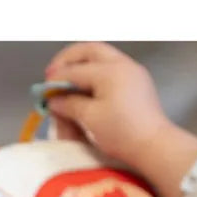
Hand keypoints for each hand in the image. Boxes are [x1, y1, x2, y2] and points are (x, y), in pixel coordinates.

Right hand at [45, 42, 196, 196]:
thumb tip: (54, 100)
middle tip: (52, 73)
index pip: (75, 71)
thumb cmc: (121, 132)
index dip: (56, 80)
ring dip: (82, 63)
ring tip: (67, 79)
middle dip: (68, 59)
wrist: (155, 145)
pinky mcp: (137, 81)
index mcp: (109, 71)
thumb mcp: (91, 119)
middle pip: (90, 50)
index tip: (42, 90)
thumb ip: (70, 105)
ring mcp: (132, 71)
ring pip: (102, 55)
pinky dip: (94, 71)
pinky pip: (111, 66)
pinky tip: (86, 85)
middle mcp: (122, 64)